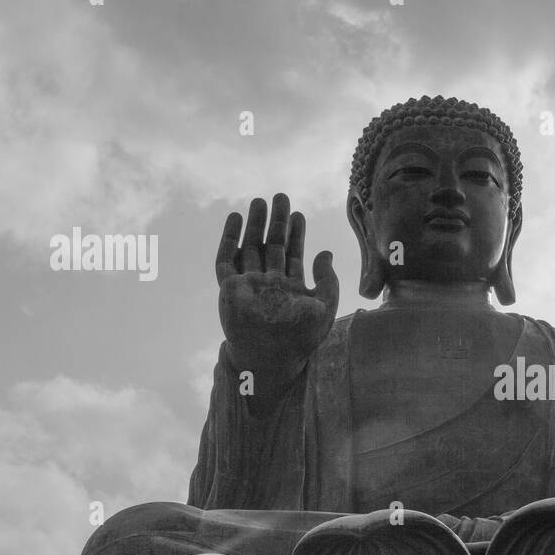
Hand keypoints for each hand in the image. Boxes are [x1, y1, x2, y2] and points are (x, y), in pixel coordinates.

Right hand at [216, 194, 337, 367]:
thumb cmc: (300, 340)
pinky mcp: (229, 288)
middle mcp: (269, 283)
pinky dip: (230, 238)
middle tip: (280, 197)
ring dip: (255, 224)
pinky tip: (235, 218)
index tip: (299, 213)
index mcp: (291, 288)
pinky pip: (226, 258)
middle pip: (272, 245)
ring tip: (259, 201)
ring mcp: (248, 284)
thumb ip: (328, 281)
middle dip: (276, 222)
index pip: (293, 254)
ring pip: (251, 247)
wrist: (271, 358)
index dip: (296, 234)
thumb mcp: (324, 308)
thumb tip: (326, 253)